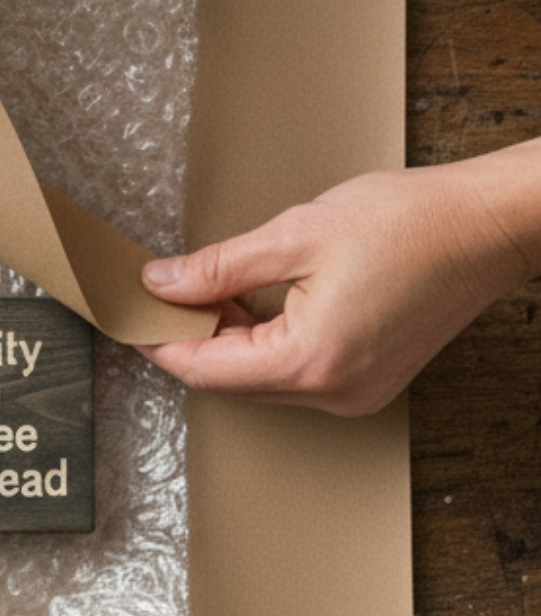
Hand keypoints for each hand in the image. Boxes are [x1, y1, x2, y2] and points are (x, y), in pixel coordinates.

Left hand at [136, 152, 540, 414]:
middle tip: (160, 294)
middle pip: (229, 379)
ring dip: (228, 339)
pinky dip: (264, 342)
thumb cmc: (410, 223)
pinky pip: (293, 372)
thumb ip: (218, 268)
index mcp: (310, 362)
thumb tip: (161, 285)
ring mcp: (354, 393)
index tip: (126, 316)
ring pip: (260, 377)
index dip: (158, 342)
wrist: (488, 225)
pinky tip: (254, 303)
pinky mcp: (367, 381)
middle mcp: (333, 393)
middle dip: (190, 338)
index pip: (204, 369)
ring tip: (211, 289)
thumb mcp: (295, 235)